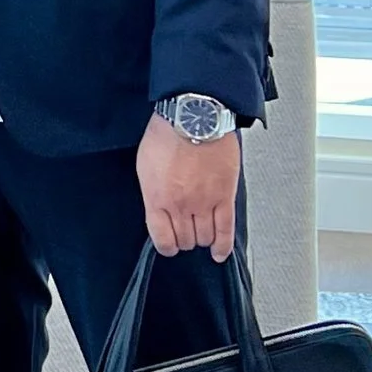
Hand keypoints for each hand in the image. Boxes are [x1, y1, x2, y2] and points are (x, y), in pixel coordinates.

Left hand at [137, 113, 239, 262]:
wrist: (194, 117)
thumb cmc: (167, 134)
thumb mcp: (145, 166)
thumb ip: (152, 192)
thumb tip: (158, 209)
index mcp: (157, 198)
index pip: (161, 238)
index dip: (166, 246)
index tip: (169, 246)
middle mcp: (180, 206)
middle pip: (185, 240)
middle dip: (185, 240)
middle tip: (187, 233)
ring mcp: (204, 203)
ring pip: (205, 237)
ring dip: (203, 240)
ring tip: (202, 233)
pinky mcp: (225, 197)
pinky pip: (225, 230)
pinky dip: (223, 246)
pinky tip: (220, 253)